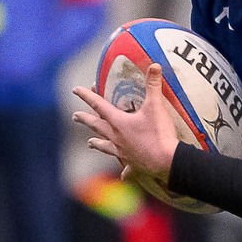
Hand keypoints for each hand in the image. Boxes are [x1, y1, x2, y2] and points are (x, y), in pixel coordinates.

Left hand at [72, 64, 179, 182]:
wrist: (166, 161)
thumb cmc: (158, 134)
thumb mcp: (156, 107)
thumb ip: (153, 85)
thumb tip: (155, 65)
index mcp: (118, 122)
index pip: (98, 105)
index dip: (87, 96)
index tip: (75, 90)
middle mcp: (116, 137)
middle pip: (96, 126)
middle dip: (85, 119)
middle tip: (75, 116)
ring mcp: (122, 152)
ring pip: (105, 147)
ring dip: (97, 144)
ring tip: (90, 143)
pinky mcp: (132, 164)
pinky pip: (126, 168)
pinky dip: (124, 171)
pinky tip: (123, 176)